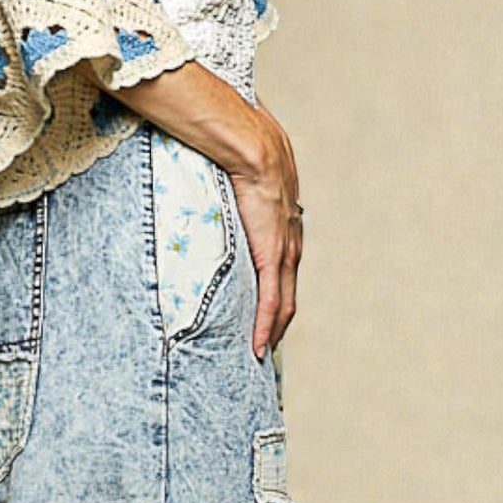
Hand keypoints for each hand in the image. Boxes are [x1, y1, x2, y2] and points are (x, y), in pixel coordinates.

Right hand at [224, 98, 301, 359]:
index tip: (266, 311)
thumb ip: (233, 182)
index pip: (285, 268)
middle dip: (277, 322)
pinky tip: (257, 347)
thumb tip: (211, 170)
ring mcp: (285, 251)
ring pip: (283, 304)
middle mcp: (292, 241)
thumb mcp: (243, 173)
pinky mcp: (272, 257)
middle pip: (289, 293)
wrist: (254, 148)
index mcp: (285, 222)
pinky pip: (271, 301)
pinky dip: (264, 326)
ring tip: (259, 354)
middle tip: (263, 345)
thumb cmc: (245, 152)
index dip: (277, 293)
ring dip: (272, 331)